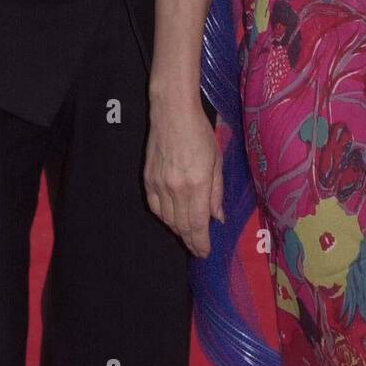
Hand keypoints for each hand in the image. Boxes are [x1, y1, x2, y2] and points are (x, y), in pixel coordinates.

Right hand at [144, 99, 224, 257]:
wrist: (172, 112)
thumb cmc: (200, 132)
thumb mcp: (216, 161)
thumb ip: (216, 192)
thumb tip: (218, 218)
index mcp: (197, 184)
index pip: (198, 224)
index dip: (201, 243)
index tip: (205, 253)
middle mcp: (176, 189)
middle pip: (182, 225)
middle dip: (191, 241)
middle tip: (198, 249)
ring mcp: (159, 184)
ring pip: (168, 219)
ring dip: (178, 230)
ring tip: (188, 235)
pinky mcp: (148, 179)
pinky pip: (155, 207)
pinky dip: (164, 217)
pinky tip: (171, 219)